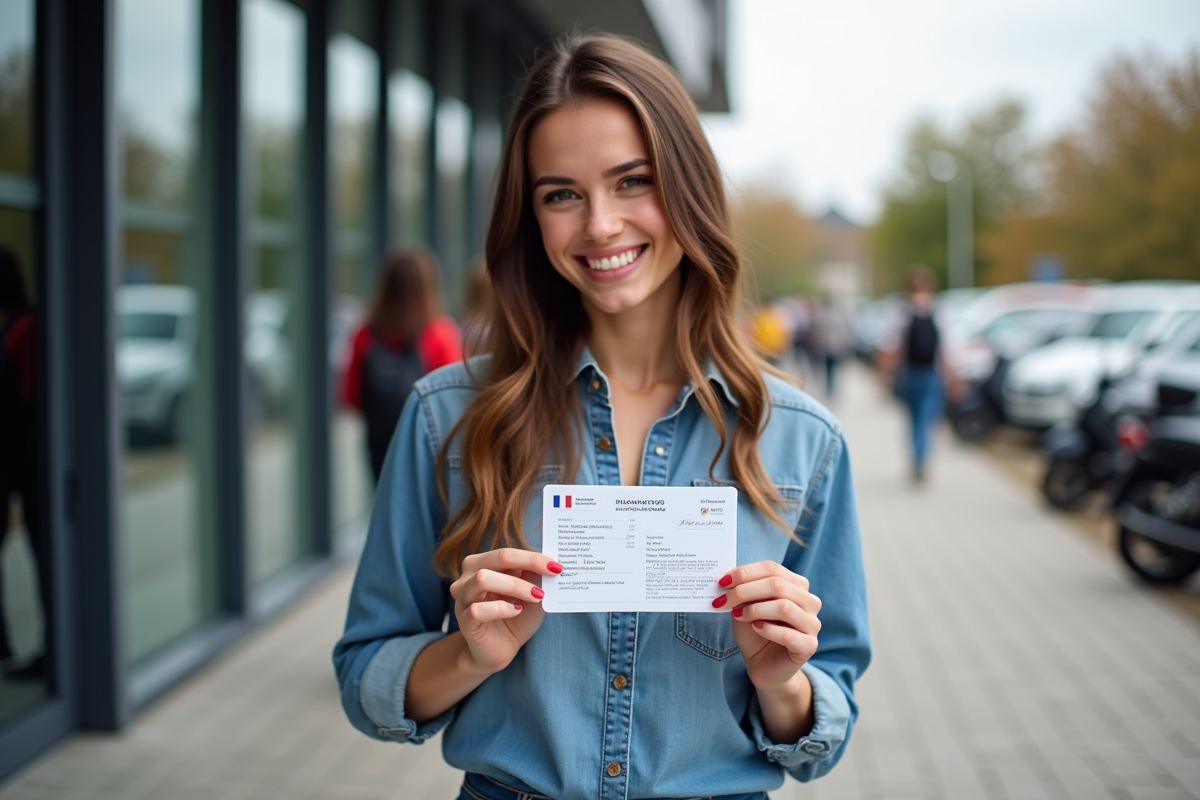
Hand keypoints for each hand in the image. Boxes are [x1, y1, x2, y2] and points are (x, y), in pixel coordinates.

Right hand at [450, 548, 561, 675]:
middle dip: (528, 563)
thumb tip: (550, 560)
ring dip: (515, 586)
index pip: (507, 553)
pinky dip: (501, 608)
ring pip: (482, 579)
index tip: (556, 565)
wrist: (501, 649)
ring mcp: (463, 598)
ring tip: (535, 596)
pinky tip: (516, 611)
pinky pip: (478, 609)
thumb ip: (535, 576)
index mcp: (483, 564)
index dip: (533, 557)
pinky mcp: (465, 620)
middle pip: (496, 558)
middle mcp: (468, 577)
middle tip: (552, 573)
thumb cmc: (515, 617)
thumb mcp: (531, 594)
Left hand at [715, 561, 820, 691]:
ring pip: (784, 606)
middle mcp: (810, 601)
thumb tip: (728, 579)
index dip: (745, 572)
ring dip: (755, 609)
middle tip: (724, 601)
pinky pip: (788, 634)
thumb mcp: (746, 606)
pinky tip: (755, 629)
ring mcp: (812, 624)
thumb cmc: (755, 631)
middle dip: (745, 591)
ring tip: (738, 615)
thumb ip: (743, 592)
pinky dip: (767, 630)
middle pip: (777, 585)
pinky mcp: (809, 646)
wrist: (763, 665)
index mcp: (797, 585)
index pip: (772, 568)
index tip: (722, 582)